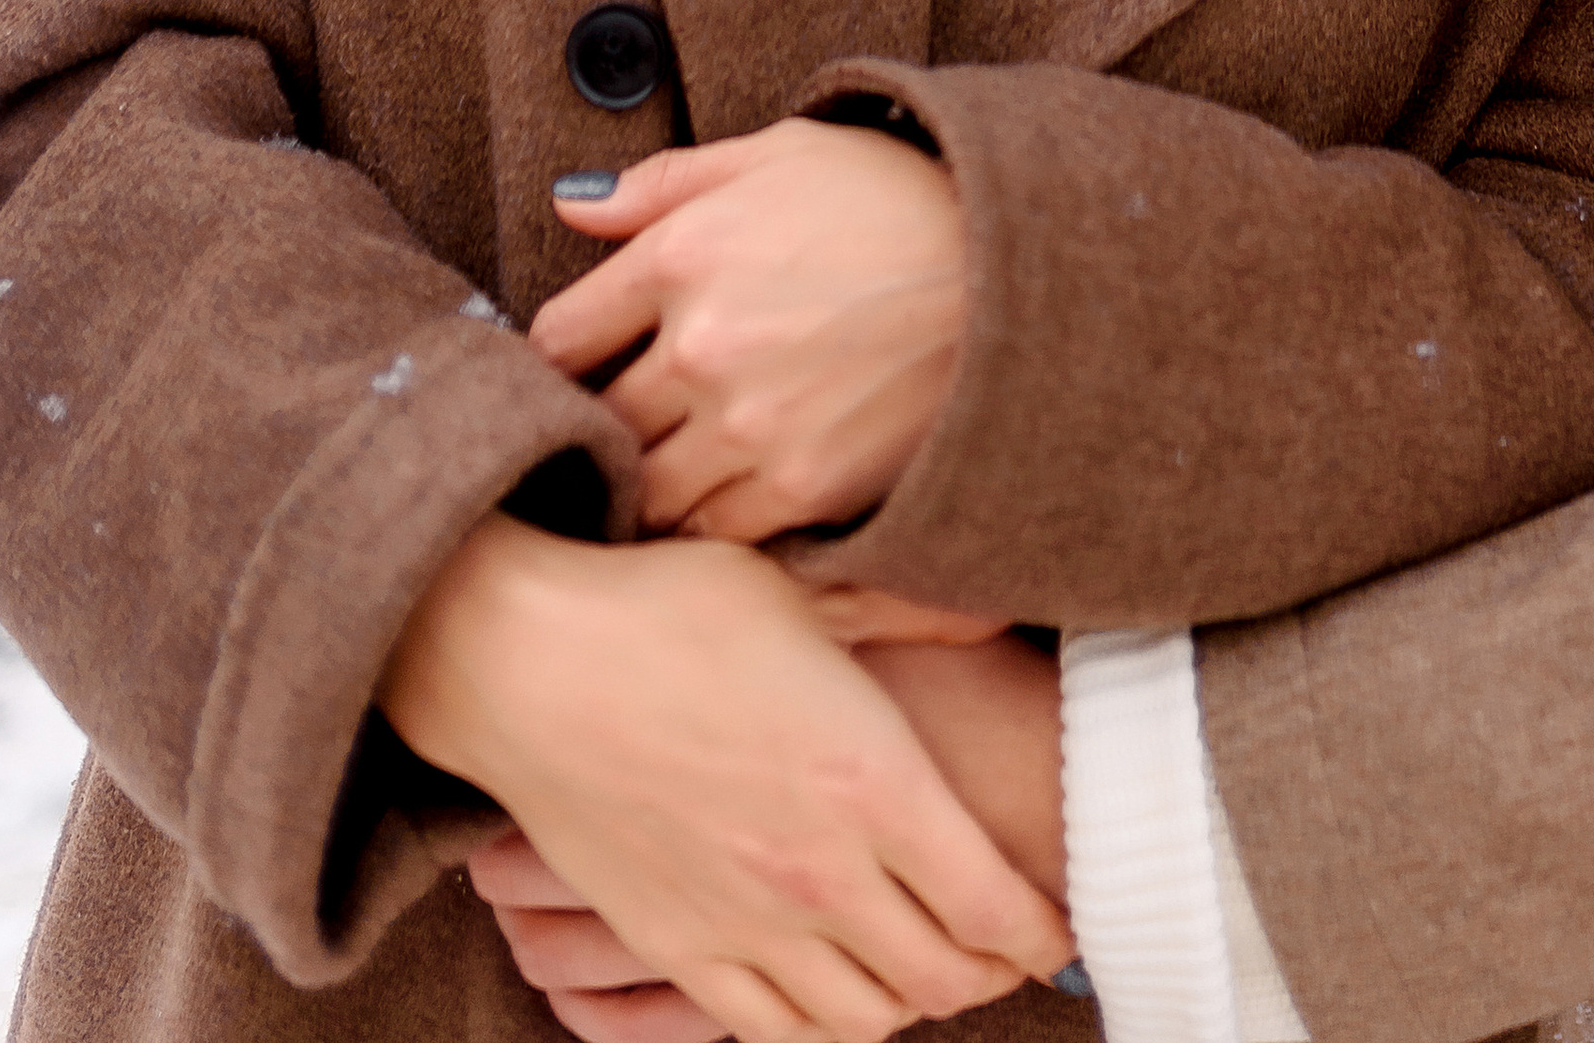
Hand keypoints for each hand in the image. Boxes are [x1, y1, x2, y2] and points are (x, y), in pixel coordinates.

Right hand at [384, 515, 1069, 1042]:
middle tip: (1006, 944)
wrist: (529, 658)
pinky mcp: (676, 947)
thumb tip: (988, 614)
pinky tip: (830, 984)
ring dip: (907, 1001)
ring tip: (924, 962)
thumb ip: (909, 614)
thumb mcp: (810, 593)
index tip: (1064, 916)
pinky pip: (768, 1032)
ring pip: (863, 1019)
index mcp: (873, 781)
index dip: (1044, 928)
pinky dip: (818, 1025)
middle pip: (942, 977)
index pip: (995, 905)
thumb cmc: (673, 605)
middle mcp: (820, 873)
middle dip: (991, 972)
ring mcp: (744, 923)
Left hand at [533, 120, 965, 536]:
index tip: (592, 364)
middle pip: (600, 422)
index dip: (568, 354)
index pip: (558, 338)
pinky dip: (715, 521)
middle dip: (608, 423)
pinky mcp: (803, 485)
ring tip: (681, 465)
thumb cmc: (897, 196)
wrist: (1017, 267)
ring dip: (655, 482)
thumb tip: (568, 204)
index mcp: (681, 252)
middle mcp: (700, 344)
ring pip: (648, 489)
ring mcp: (749, 423)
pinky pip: (715, 532)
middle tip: (632, 424)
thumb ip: (666, 182)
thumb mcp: (782, 154)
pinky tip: (738, 491)